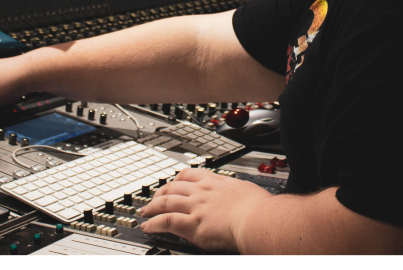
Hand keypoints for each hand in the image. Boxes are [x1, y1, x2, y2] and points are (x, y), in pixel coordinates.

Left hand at [138, 168, 272, 252]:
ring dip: (152, 208)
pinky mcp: (192, 224)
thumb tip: (242, 194)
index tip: (172, 183)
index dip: (177, 179)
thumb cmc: (258, 208)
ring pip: (165, 202)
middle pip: (173, 187)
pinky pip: (166, 221)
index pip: (190, 174)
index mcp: (215, 182)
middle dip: (160, 193)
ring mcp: (195, 207)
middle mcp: (202, 192)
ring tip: (144, 213)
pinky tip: (148, 227)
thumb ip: (237, 192)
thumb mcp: (246, 190)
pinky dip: (154, 224)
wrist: (257, 219)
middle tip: (152, 199)